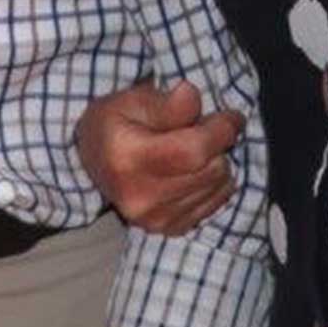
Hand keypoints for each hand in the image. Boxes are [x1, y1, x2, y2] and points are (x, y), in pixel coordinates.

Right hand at [75, 78, 242, 234]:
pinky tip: (196, 169)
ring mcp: (155, 219)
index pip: (194, 150)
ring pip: (219, 187)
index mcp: (128, 159)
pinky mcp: (169, 229)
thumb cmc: (116, 123)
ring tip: (198, 148)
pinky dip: (214, 183)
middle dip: (220, 144)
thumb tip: (193, 97)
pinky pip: (215, 204)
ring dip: (218, 162)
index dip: (222, 130)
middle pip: (211, 170)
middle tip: (207, 128)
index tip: (232, 115)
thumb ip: (166, 103)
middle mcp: (141, 197)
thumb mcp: (132, 99)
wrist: (95, 161)